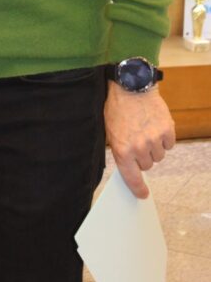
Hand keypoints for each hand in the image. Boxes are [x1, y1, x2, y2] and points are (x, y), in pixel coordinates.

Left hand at [104, 81, 174, 197]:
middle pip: (147, 165)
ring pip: (159, 156)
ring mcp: (154, 139)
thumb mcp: (111, 132)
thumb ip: (121, 151)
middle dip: (143, 156)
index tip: (143, 194)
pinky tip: (155, 125)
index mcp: (122, 150)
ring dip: (154, 147)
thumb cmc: (117, 108)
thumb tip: (131, 169)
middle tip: (138, 140)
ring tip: (145, 129)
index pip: (132, 178)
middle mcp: (139, 148)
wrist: (131, 86)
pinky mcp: (167, 130)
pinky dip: (164, 138)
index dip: (138, 189)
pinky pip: (169, 144)